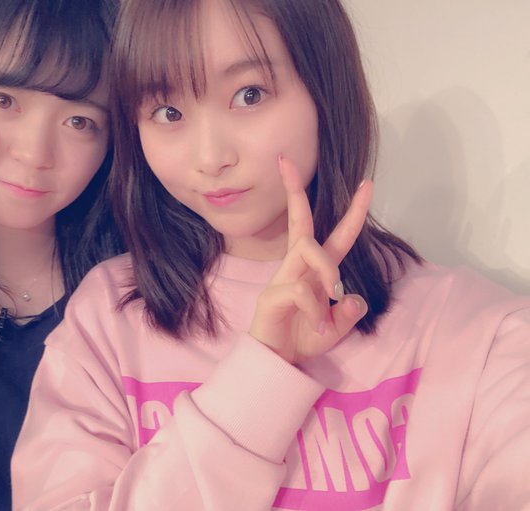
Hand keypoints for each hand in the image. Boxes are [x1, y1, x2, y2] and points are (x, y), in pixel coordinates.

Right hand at [248, 156, 371, 364]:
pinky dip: (317, 309)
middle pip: (301, 223)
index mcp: (315, 272)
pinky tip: (319, 326)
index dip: (352, 211)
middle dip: (294, 191)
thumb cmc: (302, 340)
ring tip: (330, 303)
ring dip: (328, 270)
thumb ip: (347, 314)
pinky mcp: (273, 295)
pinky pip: (303, 291)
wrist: (276, 363)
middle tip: (286, 161)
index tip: (366, 184)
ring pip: (308, 249)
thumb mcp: (335, 329)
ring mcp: (283, 279)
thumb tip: (353, 298)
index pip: (335, 236)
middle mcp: (297, 268)